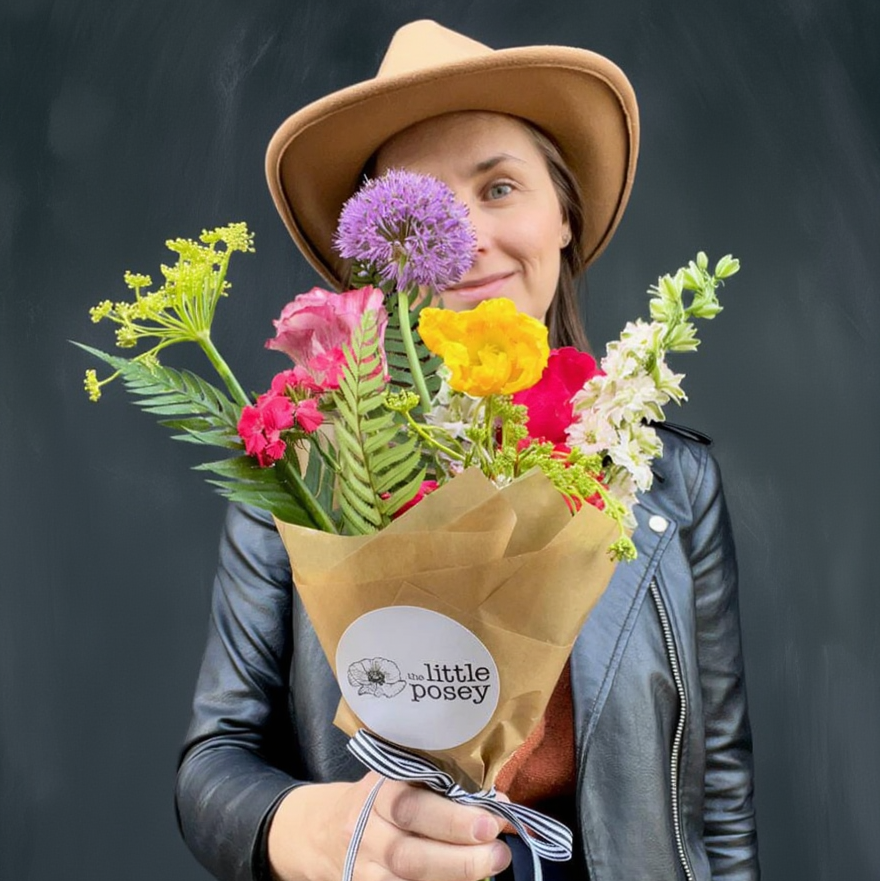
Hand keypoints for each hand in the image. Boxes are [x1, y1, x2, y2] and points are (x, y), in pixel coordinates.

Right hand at [267, 772, 510, 880]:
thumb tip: (498, 800)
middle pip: (408, 855)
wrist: (324, 831)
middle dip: (459, 857)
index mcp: (376, 793)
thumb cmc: (380, 798)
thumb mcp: (400, 776)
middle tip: (499, 852)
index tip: (492, 820)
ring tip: (490, 866)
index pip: (410, 806)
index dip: (452, 818)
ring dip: (454, 876)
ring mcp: (363, 870)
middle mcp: (364, 833)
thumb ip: (444, 784)